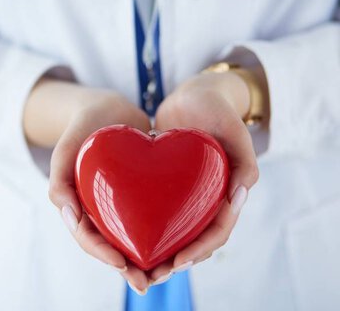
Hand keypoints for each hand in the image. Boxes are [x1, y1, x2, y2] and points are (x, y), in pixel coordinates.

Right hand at [24, 79, 152, 293]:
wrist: (109, 108)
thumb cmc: (82, 126)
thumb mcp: (65, 148)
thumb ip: (59, 181)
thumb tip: (71, 218)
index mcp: (78, 206)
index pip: (88, 237)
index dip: (102, 254)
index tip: (122, 264)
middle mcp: (100, 210)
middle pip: (112, 245)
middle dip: (129, 268)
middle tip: (147, 283)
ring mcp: (121, 204)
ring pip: (134, 237)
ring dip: (149, 258)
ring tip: (168, 271)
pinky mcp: (143, 196)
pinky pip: (153, 217)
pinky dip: (165, 232)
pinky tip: (183, 240)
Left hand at [148, 71, 259, 283]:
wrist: (193, 94)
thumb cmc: (216, 108)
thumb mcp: (233, 128)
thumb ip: (244, 159)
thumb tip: (239, 196)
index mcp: (229, 192)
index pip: (217, 231)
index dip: (200, 249)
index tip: (178, 261)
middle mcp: (208, 198)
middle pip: (196, 239)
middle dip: (177, 260)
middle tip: (153, 275)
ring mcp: (189, 194)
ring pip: (176, 231)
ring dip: (160, 251)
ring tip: (138, 266)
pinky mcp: (168, 187)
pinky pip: (159, 212)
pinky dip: (147, 227)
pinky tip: (125, 236)